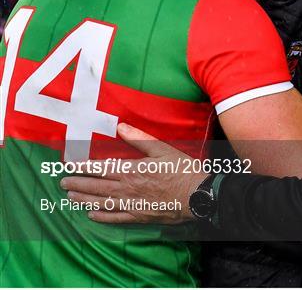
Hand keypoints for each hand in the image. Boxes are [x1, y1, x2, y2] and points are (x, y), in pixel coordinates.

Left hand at [60, 123, 207, 223]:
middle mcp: (127, 188)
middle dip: (78, 183)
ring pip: (102, 202)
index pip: (101, 168)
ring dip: (85, 199)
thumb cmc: (181, 169)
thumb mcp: (161, 148)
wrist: (196, 195)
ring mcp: (132, 204)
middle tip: (63, 183)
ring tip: (71, 196)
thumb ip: (138, 138)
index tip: (69, 165)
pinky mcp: (140, 216)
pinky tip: (93, 215)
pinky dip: (103, 216)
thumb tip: (120, 127)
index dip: (83, 166)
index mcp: (131, 170)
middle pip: (97, 186)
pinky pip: (116, 217)